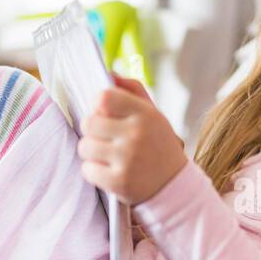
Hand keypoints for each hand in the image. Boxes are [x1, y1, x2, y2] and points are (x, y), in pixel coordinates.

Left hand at [79, 75, 186, 203]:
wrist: (175, 186)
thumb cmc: (158, 145)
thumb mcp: (153, 114)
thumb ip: (132, 91)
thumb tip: (109, 73)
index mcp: (144, 114)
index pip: (103, 98)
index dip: (99, 106)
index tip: (106, 115)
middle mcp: (136, 135)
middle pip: (88, 122)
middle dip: (92, 130)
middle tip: (105, 138)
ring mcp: (127, 159)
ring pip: (85, 146)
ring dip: (92, 152)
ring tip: (108, 156)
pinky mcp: (119, 182)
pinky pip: (87, 170)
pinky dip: (94, 171)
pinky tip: (109, 171)